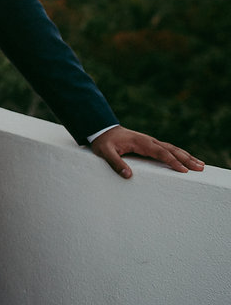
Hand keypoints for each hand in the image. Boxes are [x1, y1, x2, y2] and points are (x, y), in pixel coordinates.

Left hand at [90, 126, 204, 178]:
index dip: (172, 161)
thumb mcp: (105, 152)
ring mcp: (150, 141)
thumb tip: (128, 175)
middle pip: (171, 149)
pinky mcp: (149, 144)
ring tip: (200, 164)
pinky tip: (186, 159)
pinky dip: (179, 154)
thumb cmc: (104, 142)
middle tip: (200, 168)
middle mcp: (148, 141)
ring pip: (172, 148)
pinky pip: (167, 149)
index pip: (160, 153)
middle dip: (186, 159)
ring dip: (186, 156)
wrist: (102, 129)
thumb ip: (115, 163)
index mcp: (140, 143)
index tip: (183, 170)